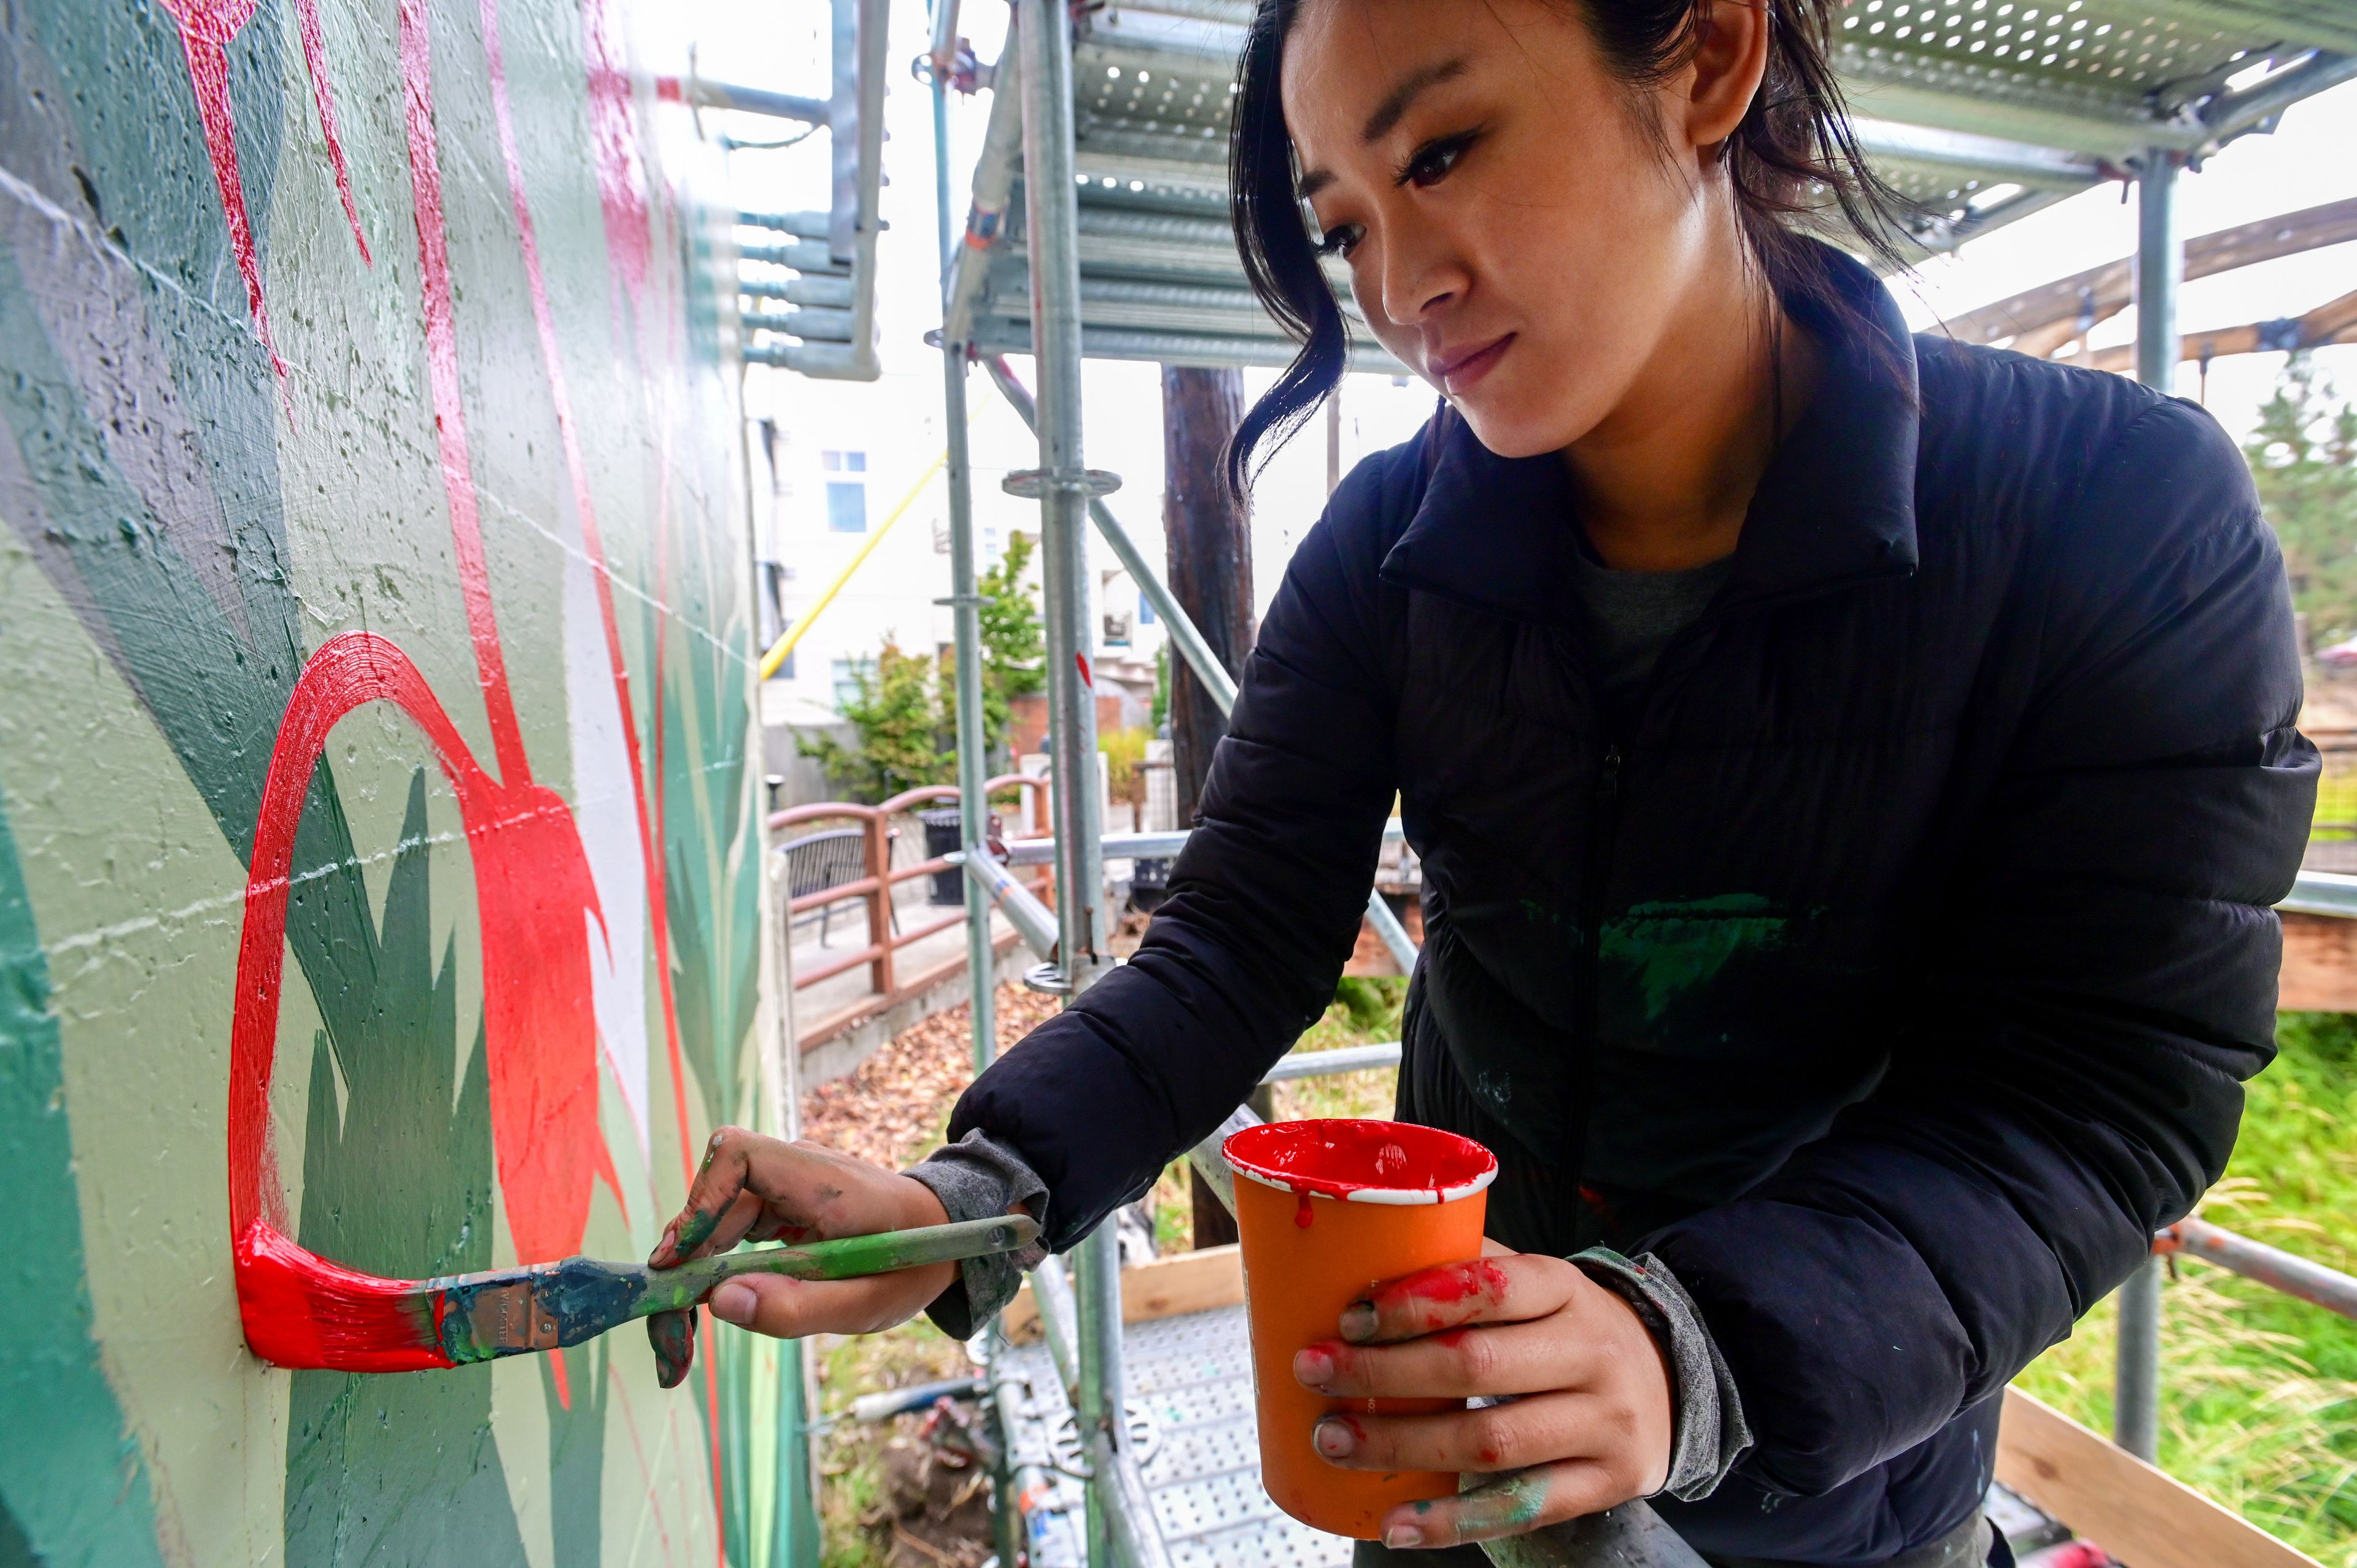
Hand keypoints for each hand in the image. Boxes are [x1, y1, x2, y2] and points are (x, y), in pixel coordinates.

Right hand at [649, 1127, 957, 1338]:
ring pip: (714, 1218)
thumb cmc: (912, 1265)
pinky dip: (709, 1268)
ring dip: (690, 1269)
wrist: (944, 1237)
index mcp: (824, 1183)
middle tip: (667, 1330)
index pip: (739, 1155)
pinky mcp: (778, 1207)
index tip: (678, 1260)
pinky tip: (704, 1309)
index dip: (700, 1201)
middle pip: (715, 1198)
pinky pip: (729, 1230)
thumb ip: (799, 1306)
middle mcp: (796, 1173)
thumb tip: (718, 1302)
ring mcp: (784, 1187)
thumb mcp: (868, 1304)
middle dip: (682, 1260)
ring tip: (677, 1336)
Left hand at [1291, 1252, 1673, 1551]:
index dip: (1413, 1302)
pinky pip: (1519, 1509)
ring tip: (1334, 1440)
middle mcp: (1592, 1353)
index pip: (1487, 1287)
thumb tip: (1359, 1263)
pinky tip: (1396, 1524)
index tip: (1349, 1317)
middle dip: (1384, 1374)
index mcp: (1567, 1288)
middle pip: (1477, 1366)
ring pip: (1491, 1442)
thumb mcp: (1537, 1283)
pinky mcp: (1605, 1484)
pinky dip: (1452, 1522)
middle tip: (1314, 1373)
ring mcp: (1604, 1424)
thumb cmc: (1566, 1327)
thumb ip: (1466, 1270)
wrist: (1669, 1384)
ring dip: (1401, 1446)